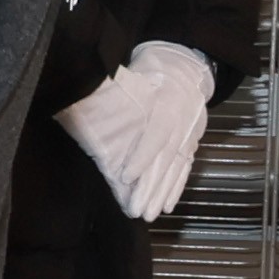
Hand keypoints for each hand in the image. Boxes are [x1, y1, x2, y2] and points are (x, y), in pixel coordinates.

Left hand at [52, 38, 214, 222]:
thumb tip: (85, 104)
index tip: (127, 176)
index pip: (156, 133)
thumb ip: (118, 91)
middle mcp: (183, 119)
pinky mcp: (193, 140)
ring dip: (163, 192)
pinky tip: (167, 205)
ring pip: (177, 166)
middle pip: (167, 157)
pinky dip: (177, 186)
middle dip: (152, 186)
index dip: (143, 156)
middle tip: (138, 210)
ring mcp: (190, 131)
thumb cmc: (152, 69)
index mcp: (168, 100)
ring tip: (150, 213)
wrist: (187, 65)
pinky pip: (186, 166)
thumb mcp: (136, 73)